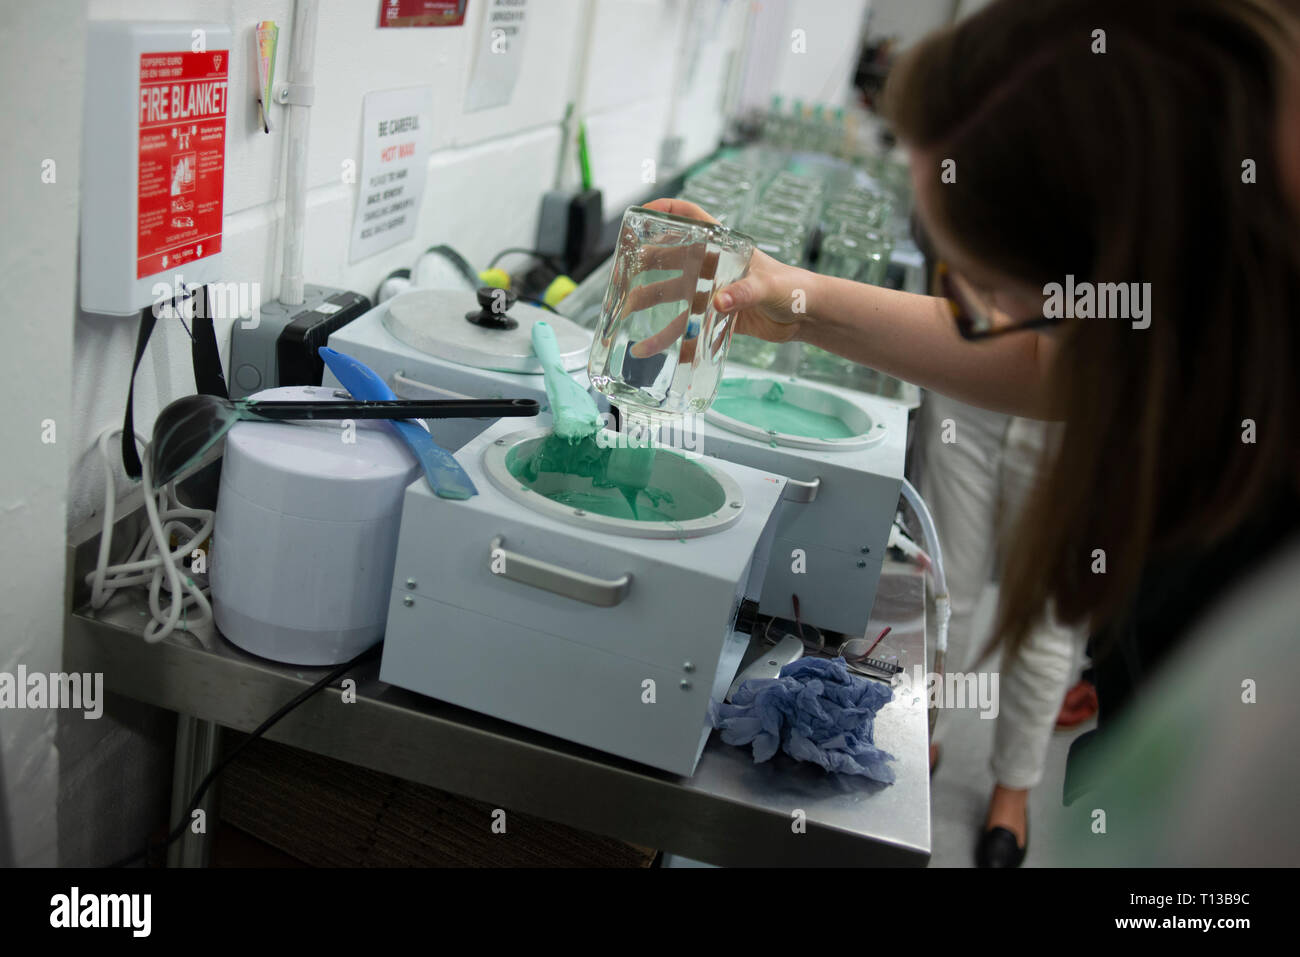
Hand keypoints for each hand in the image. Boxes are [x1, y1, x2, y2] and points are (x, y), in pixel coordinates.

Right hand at [642, 198, 812, 344]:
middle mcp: (714, 266)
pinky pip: (690, 327)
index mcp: (725, 247)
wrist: (806, 316)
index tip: (641, 213)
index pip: (692, 218)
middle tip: (624, 277)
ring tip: (629, 316)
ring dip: (652, 304)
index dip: (666, 211)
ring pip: (675, 296)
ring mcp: (714, 291)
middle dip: (647, 266)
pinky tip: (656, 350)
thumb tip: (718, 302)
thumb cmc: (793, 289)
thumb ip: (744, 292)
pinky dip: (674, 340)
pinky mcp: (718, 316)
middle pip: (673, 259)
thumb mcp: (769, 287)